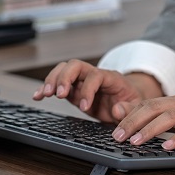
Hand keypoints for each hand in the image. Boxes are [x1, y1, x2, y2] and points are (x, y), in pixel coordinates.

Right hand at [32, 59, 161, 122]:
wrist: (128, 101)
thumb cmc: (132, 102)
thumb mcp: (137, 108)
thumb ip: (129, 109)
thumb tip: (116, 108)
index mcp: (111, 78)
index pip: (95, 76)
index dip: (88, 89)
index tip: (84, 106)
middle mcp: (93, 75)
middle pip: (75, 65)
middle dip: (64, 78)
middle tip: (59, 94)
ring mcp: (82, 82)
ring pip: (63, 70)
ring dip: (52, 80)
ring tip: (44, 94)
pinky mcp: (74, 90)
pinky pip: (57, 84)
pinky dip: (46, 88)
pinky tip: (37, 96)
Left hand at [111, 94, 174, 151]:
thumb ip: (168, 123)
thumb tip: (142, 129)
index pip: (149, 104)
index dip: (130, 115)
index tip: (114, 128)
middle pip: (154, 107)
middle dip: (133, 121)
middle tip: (117, 136)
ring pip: (170, 117)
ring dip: (150, 129)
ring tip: (135, 141)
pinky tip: (166, 147)